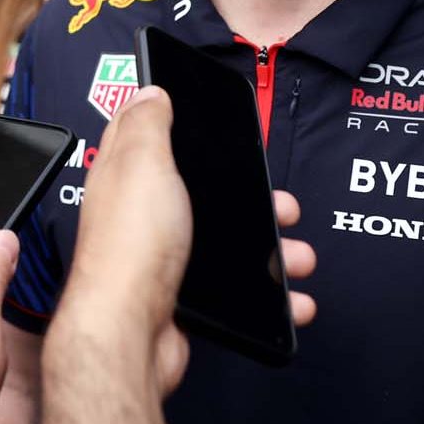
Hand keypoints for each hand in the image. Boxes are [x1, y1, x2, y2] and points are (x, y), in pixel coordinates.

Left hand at [54, 87, 315, 395]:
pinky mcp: (181, 295)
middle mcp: (140, 214)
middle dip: (248, 194)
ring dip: (270, 247)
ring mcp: (162, 256)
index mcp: (126, 175)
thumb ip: (148, 125)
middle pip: (201, 190)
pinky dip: (267, 291)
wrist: (130, 332)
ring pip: (226, 240)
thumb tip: (150, 91)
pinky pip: (233, 287)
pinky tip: (288, 294)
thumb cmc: (130, 247)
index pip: (144, 134)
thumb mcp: (143, 163)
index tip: (201, 111)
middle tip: (279, 201)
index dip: (172, 118)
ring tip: (297, 254)